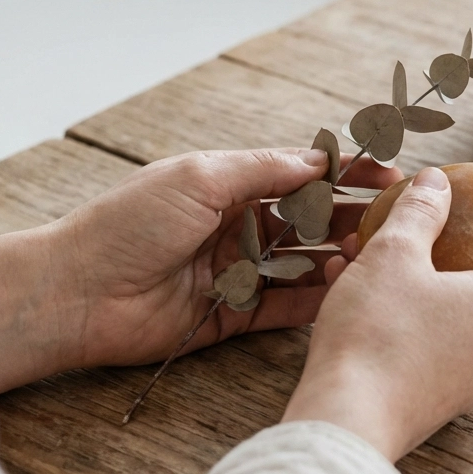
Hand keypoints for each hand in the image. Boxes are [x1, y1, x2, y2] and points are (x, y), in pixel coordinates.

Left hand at [0, 148, 400, 395]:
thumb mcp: (200, 177)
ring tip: (369, 259)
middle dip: (352, 219)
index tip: (391, 175)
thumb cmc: (131, 223)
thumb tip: (320, 159)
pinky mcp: (235, 314)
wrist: (79, 292)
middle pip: (312, 220)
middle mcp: (241, 226)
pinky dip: (315, 300)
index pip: (303, 175)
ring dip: (338, 259)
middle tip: (393, 224)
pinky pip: (286, 306)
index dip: (348, 174)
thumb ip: (264, 169)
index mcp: (231, 185)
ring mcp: (240, 270)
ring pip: (305, 263)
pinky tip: (344, 293)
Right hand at [282, 167, 472, 461]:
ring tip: (369, 254)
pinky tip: (355, 292)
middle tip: (432, 223)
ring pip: (458, 311)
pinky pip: (435, 341)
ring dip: (422, 277)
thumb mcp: (392, 255)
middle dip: (462, 247)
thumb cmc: (376, 335)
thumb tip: (436, 183)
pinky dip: (407, 311)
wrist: (344, 423)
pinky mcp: (441, 399)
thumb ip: (420, 212)